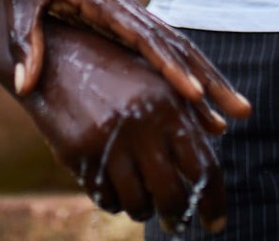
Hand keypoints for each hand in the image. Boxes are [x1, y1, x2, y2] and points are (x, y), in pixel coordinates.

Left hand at [0, 0, 250, 129]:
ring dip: (208, 77)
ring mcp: (128, 9)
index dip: (169, 68)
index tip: (194, 95)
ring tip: (237, 112)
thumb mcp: (16, 0)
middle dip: (210, 80)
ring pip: (178, 46)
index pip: (144, 38)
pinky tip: (203, 95)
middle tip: (241, 112)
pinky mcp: (124, 16)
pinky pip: (164, 45)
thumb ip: (24, 42)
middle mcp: (124, 4)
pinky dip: (188, 69)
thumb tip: (26, 87)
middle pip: (177, 45)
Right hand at [19, 22, 227, 231]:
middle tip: (177, 223)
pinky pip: (104, 197)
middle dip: (177, 216)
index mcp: (168, 104)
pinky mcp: (77, 153)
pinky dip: (115, 202)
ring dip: (144, 210)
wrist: (55, 55)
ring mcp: (107, 141)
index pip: (204, 169)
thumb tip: (223, 128)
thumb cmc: (114, 66)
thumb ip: (189, 105)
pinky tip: (118, 193)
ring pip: (137, 203)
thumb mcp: (154, 77)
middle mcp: (141, 123)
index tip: (215, 223)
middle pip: (172, 195)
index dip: (214, 202)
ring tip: (145, 206)